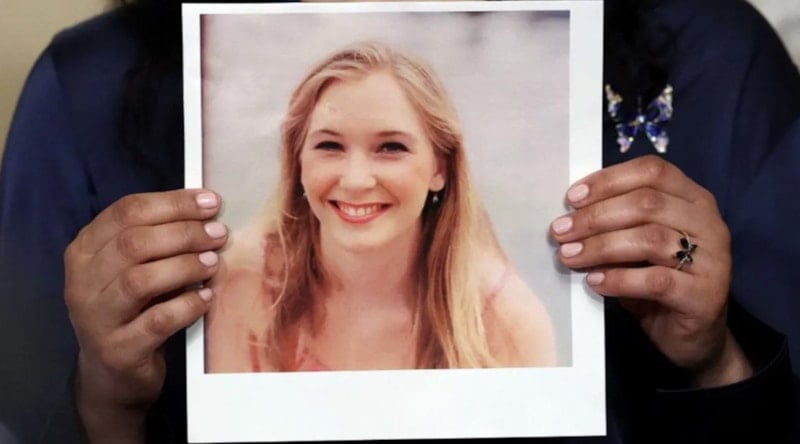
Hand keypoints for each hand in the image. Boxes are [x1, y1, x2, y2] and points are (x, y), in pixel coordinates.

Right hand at [64, 189, 227, 441]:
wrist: (112, 376)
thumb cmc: (132, 311)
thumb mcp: (135, 270)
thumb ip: (158, 241)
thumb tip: (207, 212)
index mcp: (85, 250)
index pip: (126, 211)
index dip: (173, 203)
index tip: (211, 202)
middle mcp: (82, 281)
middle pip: (134, 243)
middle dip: (184, 233)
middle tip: (218, 234)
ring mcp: (96, 318)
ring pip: (140, 280)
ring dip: (184, 266)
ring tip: (213, 263)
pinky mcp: (118, 350)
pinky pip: (157, 321)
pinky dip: (187, 306)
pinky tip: (207, 298)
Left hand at [550, 155, 751, 386]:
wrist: (692, 335)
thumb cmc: (657, 281)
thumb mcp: (636, 245)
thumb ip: (615, 224)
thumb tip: (568, 216)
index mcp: (693, 198)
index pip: (652, 171)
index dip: (608, 180)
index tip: (572, 198)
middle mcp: (708, 222)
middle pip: (647, 203)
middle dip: (595, 216)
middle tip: (561, 232)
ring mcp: (713, 259)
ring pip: (650, 239)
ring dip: (601, 246)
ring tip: (570, 256)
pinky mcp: (706, 295)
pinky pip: (656, 280)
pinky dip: (619, 279)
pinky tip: (595, 282)